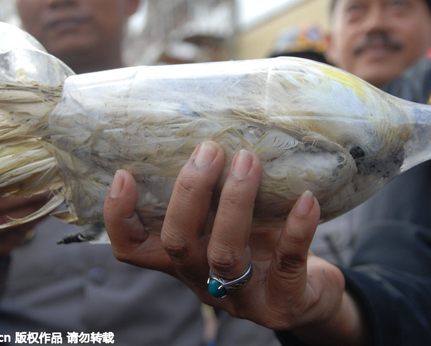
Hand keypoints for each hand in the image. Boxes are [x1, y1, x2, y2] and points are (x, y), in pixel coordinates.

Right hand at [104, 141, 367, 344]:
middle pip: (178, 244)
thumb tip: (219, 127)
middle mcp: (204, 281)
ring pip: (223, 256)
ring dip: (234, 203)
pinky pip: (287, 264)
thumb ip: (220, 194)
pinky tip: (306, 199)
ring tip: (248, 161)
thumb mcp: (236, 222)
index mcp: (186, 260)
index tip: (124, 174)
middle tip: (209, 149)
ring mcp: (242, 298)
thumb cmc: (265, 248)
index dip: (120, 218)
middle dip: (189, 193)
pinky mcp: (282, 303)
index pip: (134, 249)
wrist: (310, 297)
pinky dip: (296, 229)